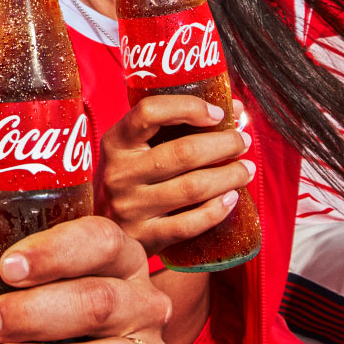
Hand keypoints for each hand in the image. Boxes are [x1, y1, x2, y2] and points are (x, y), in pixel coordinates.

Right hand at [96, 97, 253, 257]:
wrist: (97, 231)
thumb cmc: (128, 179)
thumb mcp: (132, 149)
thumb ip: (172, 128)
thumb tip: (233, 108)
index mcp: (116, 142)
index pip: (149, 112)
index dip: (188, 107)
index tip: (217, 113)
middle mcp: (120, 173)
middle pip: (182, 152)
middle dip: (223, 144)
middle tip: (242, 140)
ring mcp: (131, 207)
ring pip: (192, 188)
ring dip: (229, 176)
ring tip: (246, 169)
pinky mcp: (145, 237)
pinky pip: (190, 224)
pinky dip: (217, 210)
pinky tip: (232, 198)